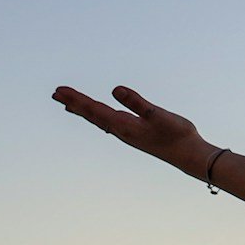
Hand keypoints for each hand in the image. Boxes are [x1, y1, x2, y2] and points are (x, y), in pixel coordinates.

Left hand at [52, 84, 213, 175]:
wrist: (189, 155)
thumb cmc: (176, 134)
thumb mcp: (157, 114)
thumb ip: (137, 102)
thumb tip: (115, 89)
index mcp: (123, 125)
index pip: (94, 109)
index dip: (76, 99)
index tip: (59, 91)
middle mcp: (121, 131)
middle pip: (92, 115)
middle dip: (74, 104)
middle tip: (55, 94)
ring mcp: (127, 134)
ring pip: (99, 120)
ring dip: (84, 110)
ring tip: (69, 105)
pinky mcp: (135, 135)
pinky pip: (109, 123)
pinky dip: (98, 116)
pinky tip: (100, 116)